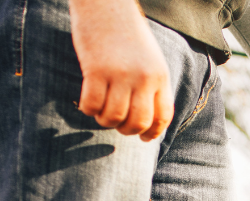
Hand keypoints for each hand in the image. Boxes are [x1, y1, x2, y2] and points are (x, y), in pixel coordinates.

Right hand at [70, 0, 173, 140]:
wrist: (106, 3)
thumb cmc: (125, 32)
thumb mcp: (149, 58)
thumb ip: (150, 84)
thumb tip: (145, 119)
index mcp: (159, 75)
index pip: (163, 116)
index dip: (153, 132)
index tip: (143, 138)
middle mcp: (143, 77)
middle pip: (138, 122)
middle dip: (126, 130)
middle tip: (116, 124)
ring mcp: (119, 74)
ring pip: (114, 117)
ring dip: (105, 121)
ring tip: (100, 112)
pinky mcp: (95, 70)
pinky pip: (91, 105)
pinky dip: (88, 110)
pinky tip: (87, 103)